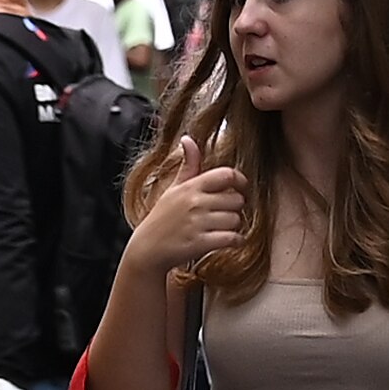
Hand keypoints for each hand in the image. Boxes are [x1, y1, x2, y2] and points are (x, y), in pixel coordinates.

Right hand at [131, 164, 248, 282]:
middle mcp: (195, 202)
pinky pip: (232, 238)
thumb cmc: (162, 219)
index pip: (227, 175)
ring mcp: (197, 223)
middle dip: (235, 208)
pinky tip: (228, 240)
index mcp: (190, 187)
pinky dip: (236, 241)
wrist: (147, 250)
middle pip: (237, 200)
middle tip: (226, 213)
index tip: (241, 188)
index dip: (240, 181)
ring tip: (221, 228)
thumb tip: (188, 139)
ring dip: (234, 226)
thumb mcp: (173, 189)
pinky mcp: (200, 243)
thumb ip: (188, 165)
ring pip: (236, 220)